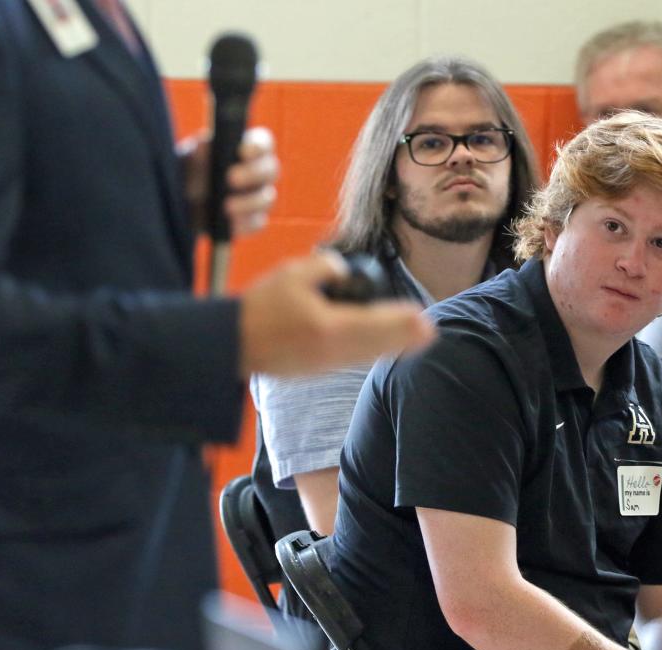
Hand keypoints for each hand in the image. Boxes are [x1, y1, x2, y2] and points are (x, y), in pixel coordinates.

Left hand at [179, 126, 279, 236]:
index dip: (258, 146)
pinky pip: (257, 223)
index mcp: (247, 149)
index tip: (242, 151)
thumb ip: (198, 153)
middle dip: (253, 173)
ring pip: (267, 198)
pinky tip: (231, 225)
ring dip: (249, 202)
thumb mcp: (188, 161)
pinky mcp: (254, 220)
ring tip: (226, 207)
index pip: (264, 143)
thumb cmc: (187, 173)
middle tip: (231, 178)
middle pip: (271, 169)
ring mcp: (259, 197)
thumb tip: (205, 144)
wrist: (179, 205)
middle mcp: (259, 172)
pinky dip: (244, 224)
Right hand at [239, 252, 435, 376]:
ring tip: (416, 339)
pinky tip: (384, 347)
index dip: (400, 322)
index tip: (422, 318)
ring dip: (392, 346)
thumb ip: (322, 268)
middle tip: (430, 333)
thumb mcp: (289, 274)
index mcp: (326, 327)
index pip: (373, 323)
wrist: (231, 344)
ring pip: (366, 355)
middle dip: (404, 338)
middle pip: (377, 344)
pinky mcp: (315, 370)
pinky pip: (352, 359)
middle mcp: (330, 351)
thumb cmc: (258, 307)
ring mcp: (323, 364)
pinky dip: (372, 352)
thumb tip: (344, 271)